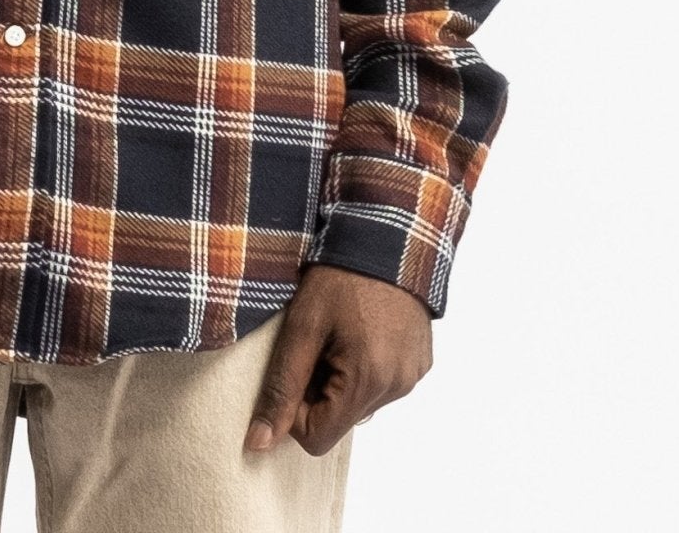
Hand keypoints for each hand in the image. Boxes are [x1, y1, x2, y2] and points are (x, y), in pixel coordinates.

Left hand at [244, 264, 431, 457]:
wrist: (386, 236)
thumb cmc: (341, 275)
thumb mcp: (302, 326)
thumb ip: (281, 388)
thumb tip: (258, 442)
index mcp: (369, 381)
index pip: (318, 438)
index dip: (294, 411)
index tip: (294, 367)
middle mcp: (397, 387)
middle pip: (340, 421)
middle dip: (318, 390)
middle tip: (316, 342)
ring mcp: (412, 376)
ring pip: (360, 404)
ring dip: (341, 379)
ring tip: (339, 333)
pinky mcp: (420, 363)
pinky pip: (383, 385)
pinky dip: (364, 369)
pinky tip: (360, 331)